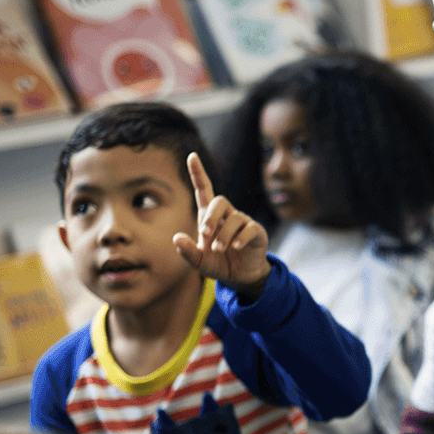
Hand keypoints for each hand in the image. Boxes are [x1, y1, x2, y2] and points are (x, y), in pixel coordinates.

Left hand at [174, 153, 270, 299]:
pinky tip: (235, 247)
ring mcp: (243, 222)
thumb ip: (187, 251)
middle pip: (220, 201)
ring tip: (219, 249)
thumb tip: (176, 238)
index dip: (198, 173)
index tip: (192, 156)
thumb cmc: (218, 264)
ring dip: (224, 234)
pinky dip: (240, 238)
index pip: (204, 190)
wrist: (240, 277)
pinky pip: (249, 228)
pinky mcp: (256, 232)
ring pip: (233, 217)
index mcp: (210, 217)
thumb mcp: (198, 262)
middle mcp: (227, 215)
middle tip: (204, 234)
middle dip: (211, 217)